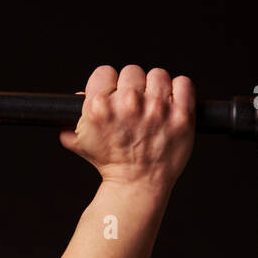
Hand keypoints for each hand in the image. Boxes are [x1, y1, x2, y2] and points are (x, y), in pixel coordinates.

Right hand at [59, 65, 194, 189]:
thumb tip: (76, 101)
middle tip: (135, 106)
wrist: (136, 185)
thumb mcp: (83, 143)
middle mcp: (128, 103)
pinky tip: (172, 104)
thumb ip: (73, 121)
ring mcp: (157, 109)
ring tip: (154, 107)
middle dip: (133, 88)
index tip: (114, 96)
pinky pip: (183, 84)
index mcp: (100, 106)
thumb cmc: (110, 164)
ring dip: (156, 89)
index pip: (104, 72)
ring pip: (158, 75)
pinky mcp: (181, 115)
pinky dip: (180, 91)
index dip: (109, 85)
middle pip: (132, 72)